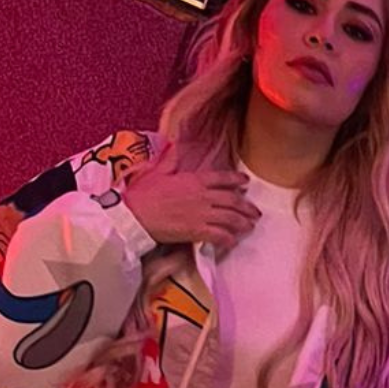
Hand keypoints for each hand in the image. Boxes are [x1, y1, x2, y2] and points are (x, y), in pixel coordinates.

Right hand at [121, 149, 260, 250]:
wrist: (133, 215)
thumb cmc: (142, 194)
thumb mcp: (157, 171)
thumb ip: (170, 159)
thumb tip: (174, 145)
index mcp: (194, 179)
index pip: (222, 178)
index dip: (237, 180)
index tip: (246, 183)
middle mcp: (202, 196)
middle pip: (232, 200)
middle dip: (247, 207)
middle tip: (255, 212)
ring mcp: (201, 214)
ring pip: (230, 218)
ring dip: (243, 222)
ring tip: (249, 226)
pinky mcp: (196, 231)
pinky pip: (219, 235)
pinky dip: (228, 239)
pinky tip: (233, 242)